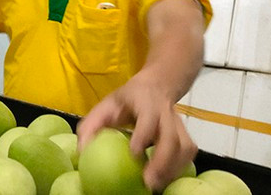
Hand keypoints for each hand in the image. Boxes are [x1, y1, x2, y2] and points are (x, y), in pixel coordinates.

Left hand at [76, 75, 196, 190]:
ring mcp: (179, 124)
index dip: (143, 135)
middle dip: (162, 161)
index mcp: (145, 102)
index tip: (134, 154)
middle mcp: (166, 113)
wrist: (155, 86)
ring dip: (172, 169)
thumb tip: (82, 151)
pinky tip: (164, 179)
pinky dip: (179, 168)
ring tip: (155, 186)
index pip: (148, 119)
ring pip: (185, 147)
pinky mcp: (186, 135)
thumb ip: (91, 125)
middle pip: (171, 137)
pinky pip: (188, 154)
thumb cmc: (126, 100)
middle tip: (148, 182)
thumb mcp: (105, 106)